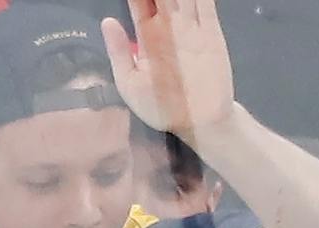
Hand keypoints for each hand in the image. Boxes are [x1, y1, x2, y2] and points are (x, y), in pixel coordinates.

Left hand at [102, 0, 237, 138]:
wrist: (199, 123)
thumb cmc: (161, 108)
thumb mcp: (130, 85)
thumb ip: (118, 53)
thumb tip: (107, 21)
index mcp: (147, 35)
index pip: (138, 1)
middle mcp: (168, 26)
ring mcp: (191, 27)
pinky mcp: (211, 32)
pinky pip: (205, 5)